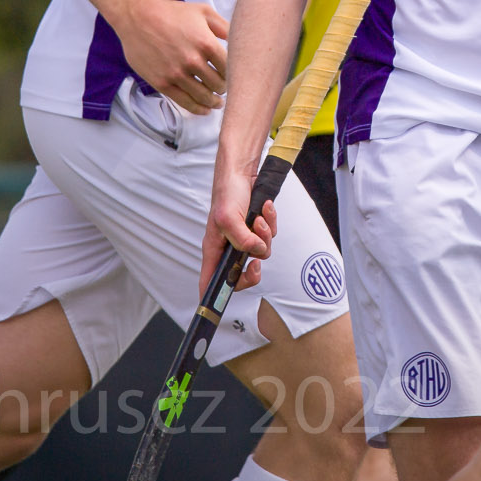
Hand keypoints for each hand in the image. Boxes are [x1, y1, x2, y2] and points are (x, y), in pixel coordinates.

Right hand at [114, 0, 228, 113]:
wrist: (138, 17)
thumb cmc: (171, 13)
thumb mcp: (203, 11)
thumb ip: (223, 26)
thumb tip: (238, 40)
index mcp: (206, 43)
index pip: (229, 68)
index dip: (233, 75)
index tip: (232, 77)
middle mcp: (193, 60)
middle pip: (218, 85)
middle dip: (223, 89)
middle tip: (223, 89)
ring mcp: (177, 74)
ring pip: (203, 96)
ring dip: (213, 102)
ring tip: (217, 102)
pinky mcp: (162, 83)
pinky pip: (184, 102)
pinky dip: (197, 109)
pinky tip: (204, 110)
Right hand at [201, 168, 276, 297]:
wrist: (242, 173)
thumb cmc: (227, 193)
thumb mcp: (228, 217)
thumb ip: (241, 239)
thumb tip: (256, 253)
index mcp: (214, 250)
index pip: (210, 281)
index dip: (213, 297)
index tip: (218, 307)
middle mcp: (228, 248)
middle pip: (243, 274)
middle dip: (254, 266)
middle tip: (257, 261)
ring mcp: (244, 239)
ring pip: (261, 252)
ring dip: (265, 235)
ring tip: (258, 219)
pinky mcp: (257, 230)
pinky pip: (270, 236)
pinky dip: (270, 223)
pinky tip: (265, 209)